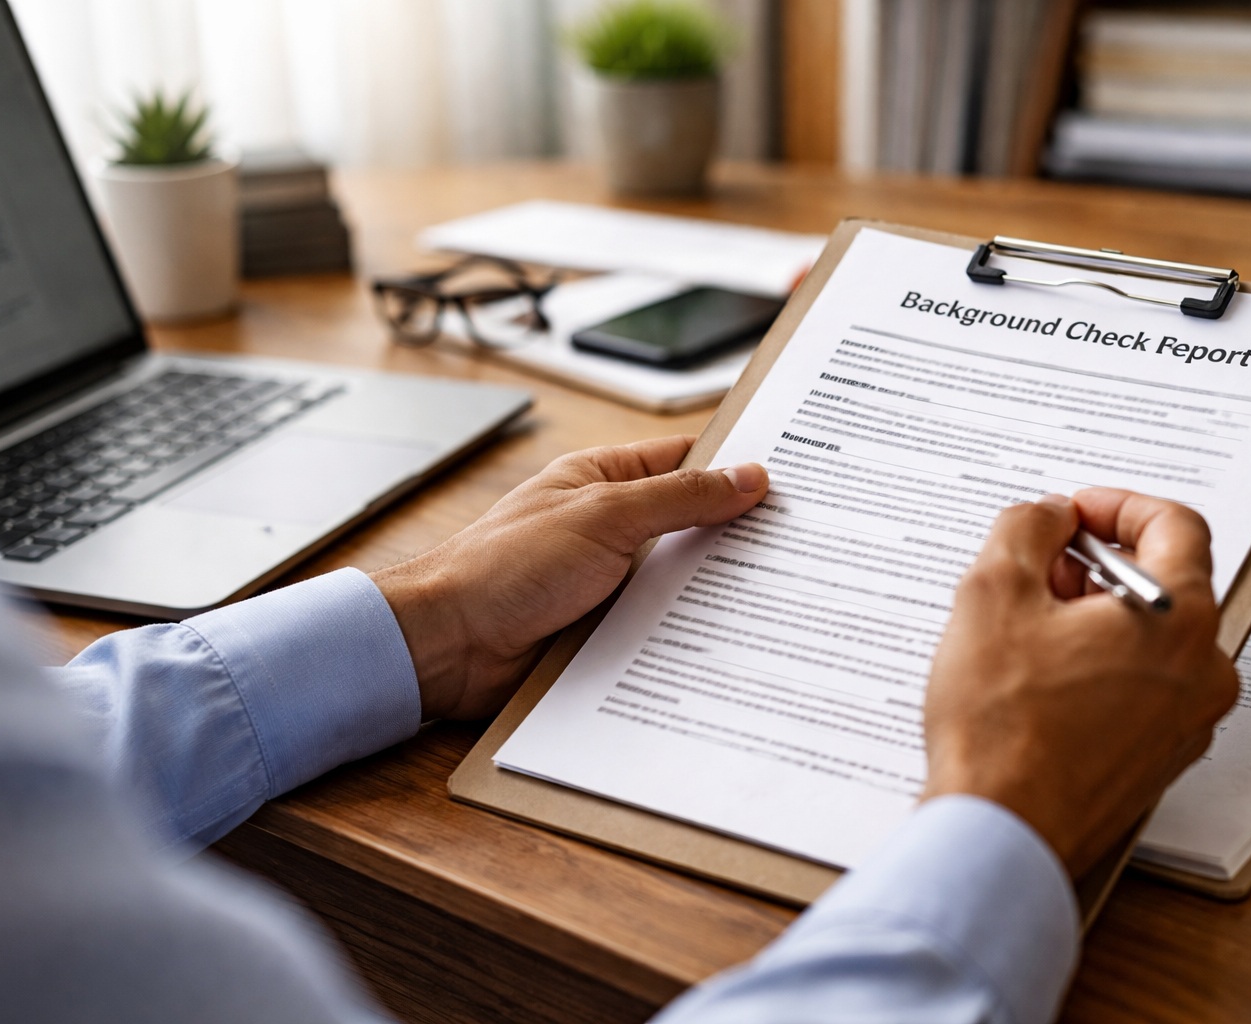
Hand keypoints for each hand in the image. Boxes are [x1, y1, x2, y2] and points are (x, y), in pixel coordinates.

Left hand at [371, 435, 767, 720]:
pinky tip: (732, 643)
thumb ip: (680, 498)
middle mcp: (611, 529)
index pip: (685, 460)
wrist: (448, 646)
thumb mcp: (604, 516)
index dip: (735, 465)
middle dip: (738, 535)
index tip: (792, 474)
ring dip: (716, 593)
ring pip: (683, 583)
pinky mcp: (609, 633)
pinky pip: (664, 630)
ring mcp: (611, 583)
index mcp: (604, 480)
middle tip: (802, 543)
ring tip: (781, 597)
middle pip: (692, 526)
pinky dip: (692, 635)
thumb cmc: (501, 566)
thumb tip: (748, 477)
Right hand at [921, 489, 1239, 877]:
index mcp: (1181, 619)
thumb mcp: (993, 592)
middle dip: (1094, 567)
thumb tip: (1049, 517)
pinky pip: (1139, 690)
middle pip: (1163, 584)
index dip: (1116, 505)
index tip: (1071, 515)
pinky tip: (1034, 683)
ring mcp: (1186, 724)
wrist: (1000, 832)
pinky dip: (1095, 668)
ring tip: (1023, 634)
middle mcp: (1203, 673)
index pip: (1175, 525)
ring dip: (1091, 620)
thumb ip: (1027, 527)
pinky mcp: (1158, 761)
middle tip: (1032, 576)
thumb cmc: (1000, 725)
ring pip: (1148, 640)